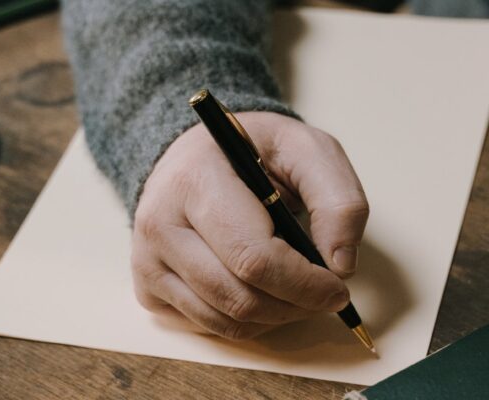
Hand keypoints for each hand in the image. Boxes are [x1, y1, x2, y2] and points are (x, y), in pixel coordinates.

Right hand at [132, 111, 368, 338]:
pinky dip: (247, 320)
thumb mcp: (308, 150)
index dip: (304, 284)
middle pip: (240, 297)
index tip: (337, 287)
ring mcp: (147, 260)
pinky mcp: (148, 287)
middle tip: (326, 293)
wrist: (197, 153)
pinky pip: (208, 326)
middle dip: (296, 305)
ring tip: (298, 289)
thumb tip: (341, 265)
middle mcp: (160, 224)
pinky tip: (261, 288)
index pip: (253, 257)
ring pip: (226, 320)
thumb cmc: (254, 150)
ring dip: (276, 316)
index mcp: (196, 181)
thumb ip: (338, 200)